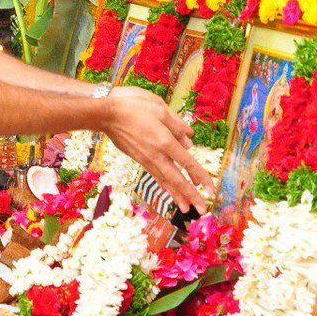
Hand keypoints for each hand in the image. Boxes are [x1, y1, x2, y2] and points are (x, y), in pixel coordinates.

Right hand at [101, 87, 215, 213]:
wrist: (106, 115)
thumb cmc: (133, 106)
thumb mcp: (160, 108)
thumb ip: (177, 125)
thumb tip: (190, 140)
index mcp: (165, 141)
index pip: (188, 163)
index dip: (201, 177)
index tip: (211, 189)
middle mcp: (156, 155)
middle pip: (177, 180)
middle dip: (191, 195)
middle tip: (202, 209)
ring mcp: (146, 159)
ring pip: (165, 181)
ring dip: (177, 195)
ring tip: (186, 208)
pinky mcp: (138, 159)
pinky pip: (155, 175)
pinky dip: (164, 185)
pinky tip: (168, 190)